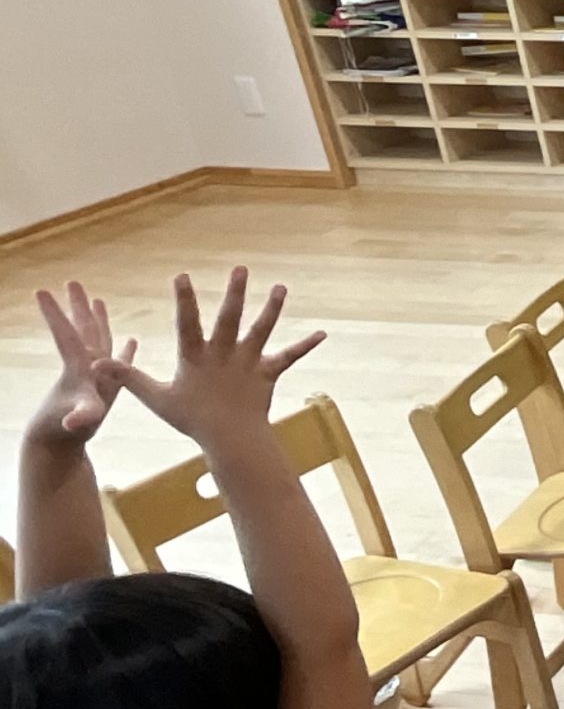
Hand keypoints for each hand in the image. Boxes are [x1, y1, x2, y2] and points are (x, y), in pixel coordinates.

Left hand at [27, 284, 133, 450]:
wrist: (60, 445)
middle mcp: (85, 367)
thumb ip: (82, 416)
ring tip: (96, 301)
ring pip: (98, 341)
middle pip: (82, 329)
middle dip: (76, 307)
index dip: (54, 313)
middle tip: (72, 282)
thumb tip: (77, 421)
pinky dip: (124, 352)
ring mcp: (95, 376)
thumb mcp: (81, 420)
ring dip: (98, 321)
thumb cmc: (67, 431)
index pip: (65, 334)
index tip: (40, 291)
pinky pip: (118, 363)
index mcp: (77, 367)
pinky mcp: (106, 387)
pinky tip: (130, 341)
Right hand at [102, 270, 322, 443]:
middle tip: (240, 269)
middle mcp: (224, 355)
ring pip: (261, 331)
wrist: (230, 440)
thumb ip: (129, 377)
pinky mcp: (268, 374)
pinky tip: (322, 333)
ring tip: (281, 288)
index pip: (188, 324)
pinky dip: (305, 345)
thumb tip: (97, 364)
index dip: (185, 300)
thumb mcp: (156, 398)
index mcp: (196, 358)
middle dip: (234, 294)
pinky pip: (289, 357)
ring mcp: (248, 363)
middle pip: (230, 319)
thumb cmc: (192, 419)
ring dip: (272, 309)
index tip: (182, 276)